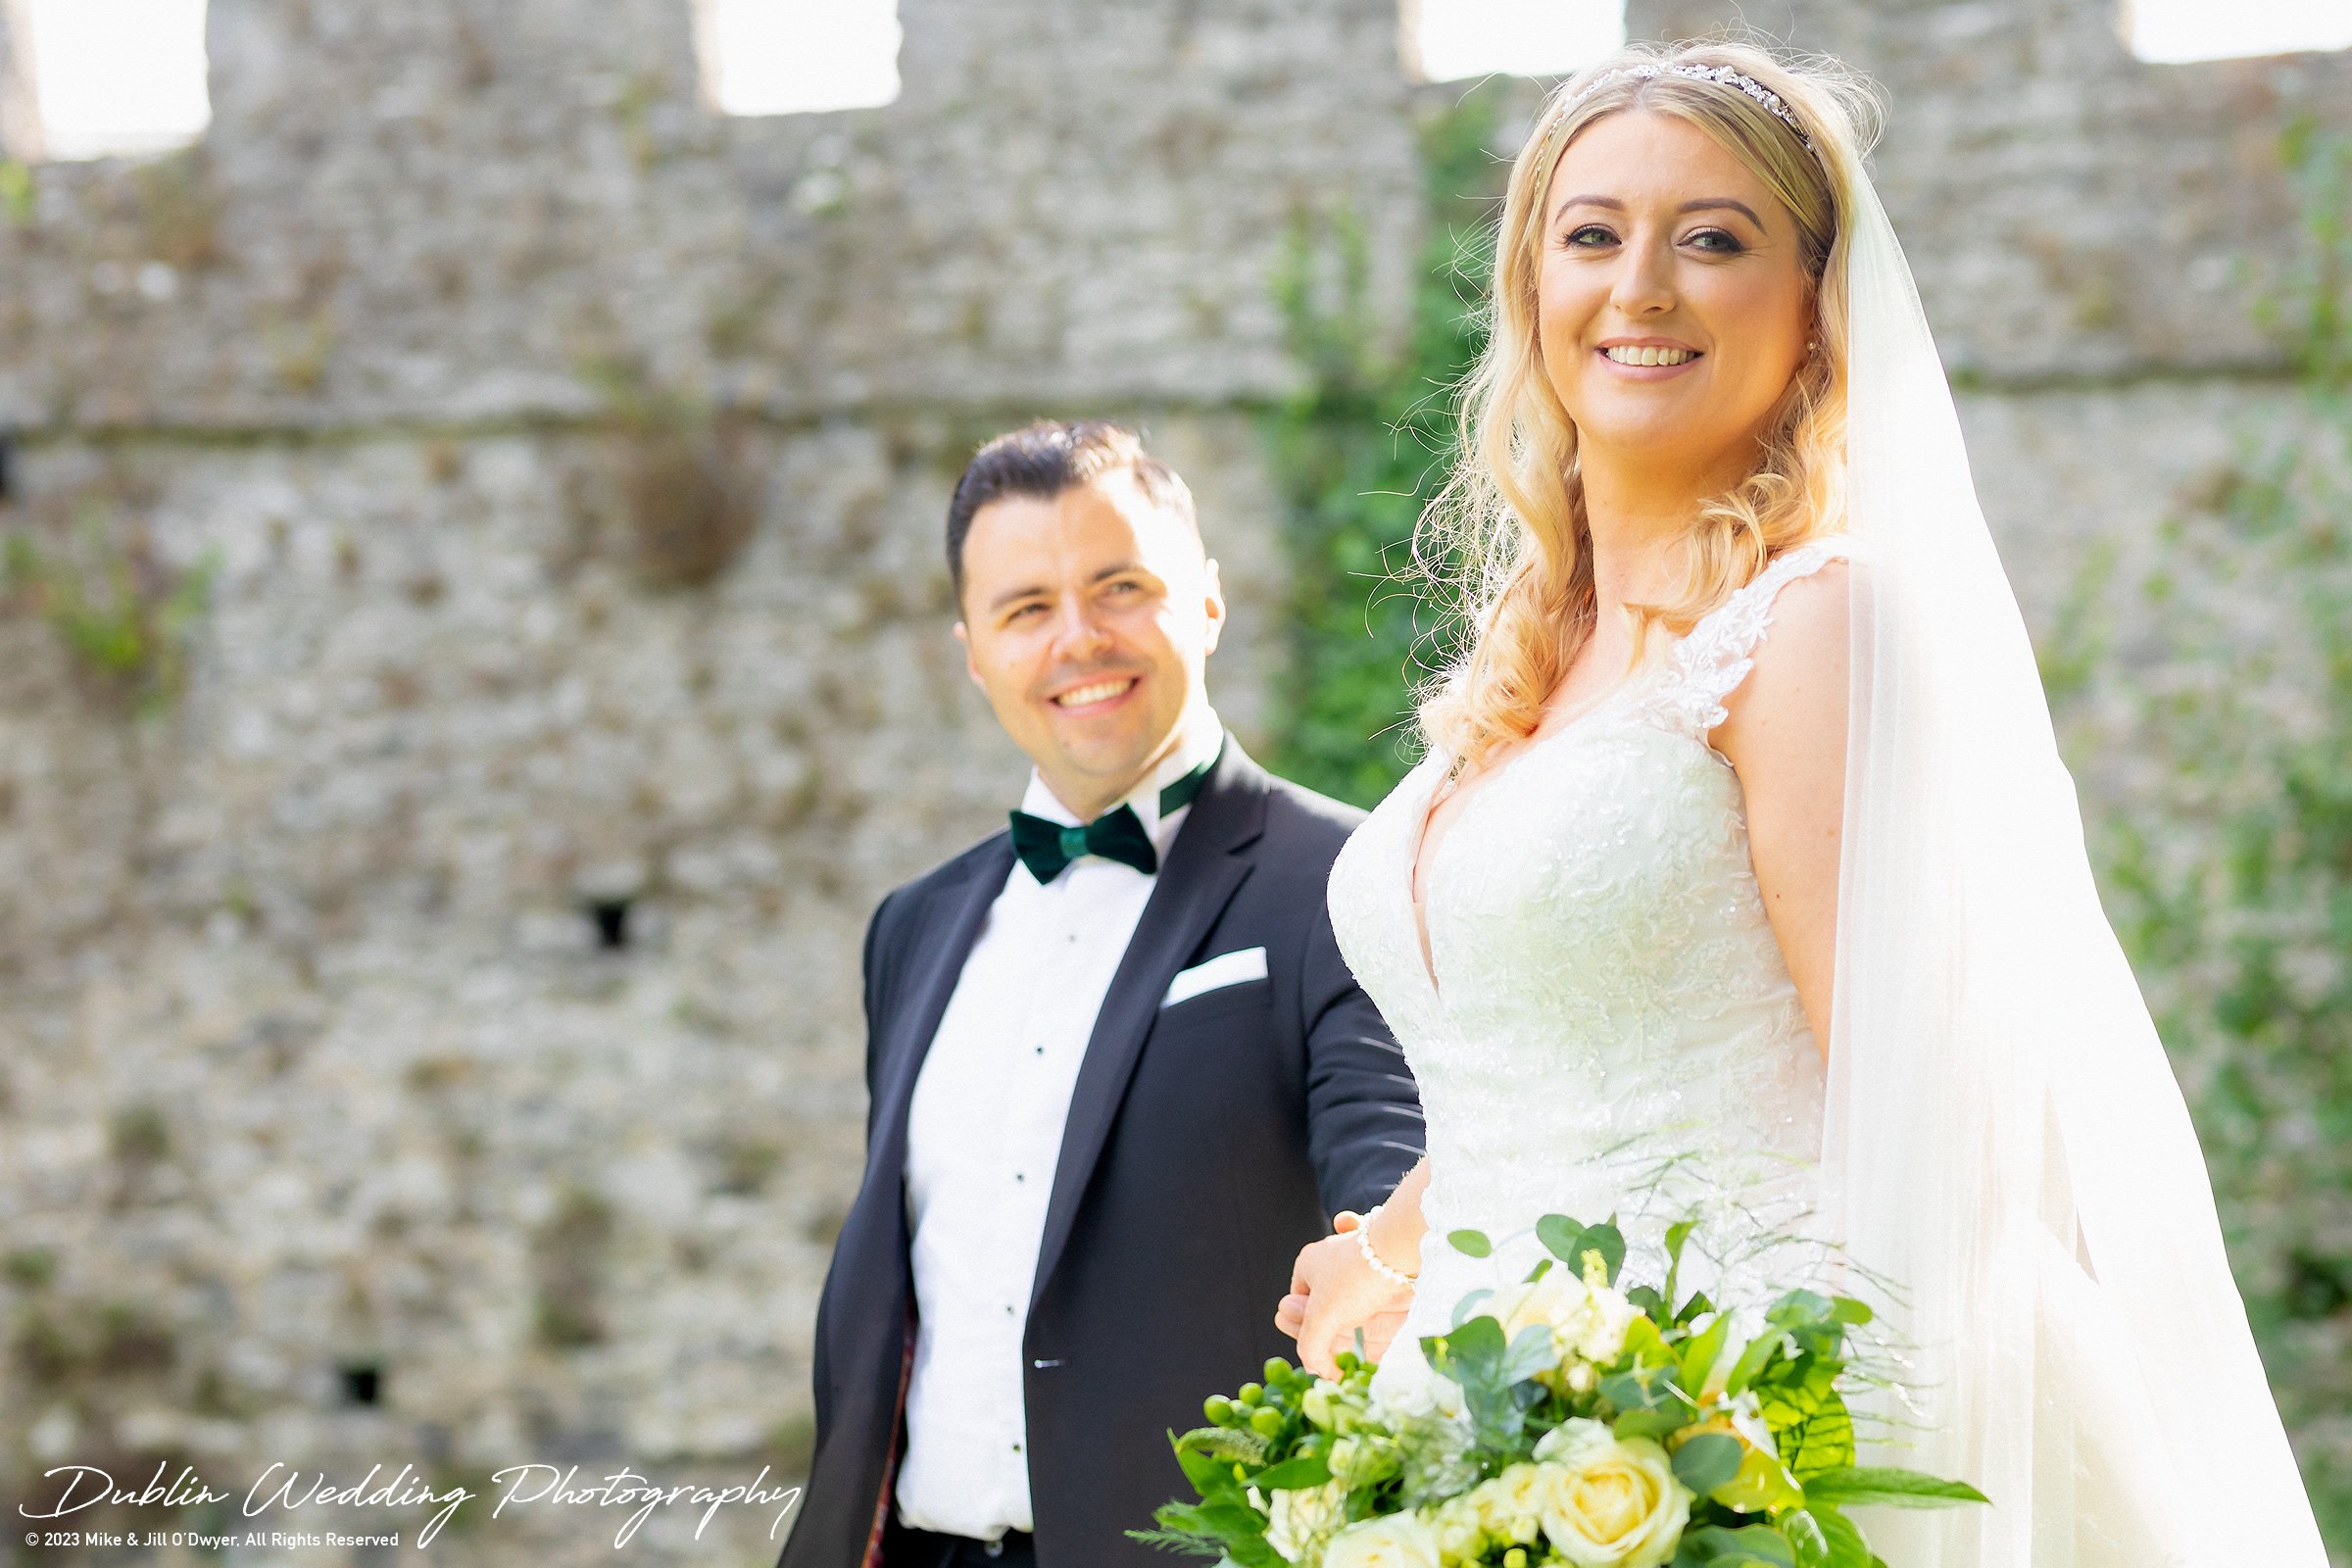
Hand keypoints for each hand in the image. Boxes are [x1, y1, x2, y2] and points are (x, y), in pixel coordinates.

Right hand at [1274, 1211, 1414, 1379]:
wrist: (1407, 1253)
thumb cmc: (1354, 1277)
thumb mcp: (1320, 1313)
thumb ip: (1309, 1345)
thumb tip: (1315, 1370)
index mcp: (1311, 1269)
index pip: (1296, 1307)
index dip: (1300, 1331)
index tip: (1310, 1347)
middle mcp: (1336, 1280)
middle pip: (1322, 1322)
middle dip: (1323, 1346)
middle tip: (1328, 1365)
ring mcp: (1363, 1294)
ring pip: (1349, 1332)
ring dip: (1345, 1357)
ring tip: (1345, 1376)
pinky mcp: (1388, 1308)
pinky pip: (1376, 1339)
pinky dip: (1371, 1359)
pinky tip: (1367, 1373)